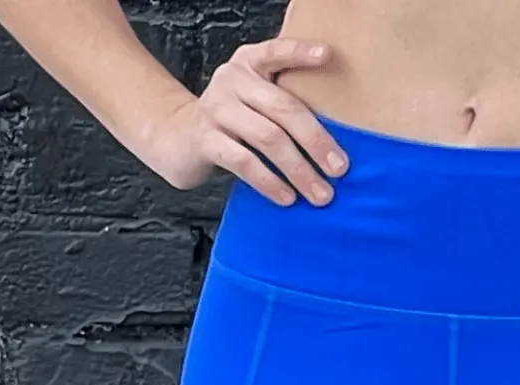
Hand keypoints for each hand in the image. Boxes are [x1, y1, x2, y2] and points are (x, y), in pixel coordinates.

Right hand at [140, 38, 347, 205]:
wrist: (179, 139)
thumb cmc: (232, 123)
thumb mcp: (254, 101)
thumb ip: (282, 104)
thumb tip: (332, 145)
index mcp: (249, 63)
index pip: (277, 52)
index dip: (301, 52)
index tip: (328, 55)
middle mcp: (232, 80)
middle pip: (283, 108)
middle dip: (316, 141)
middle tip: (340, 169)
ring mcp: (217, 109)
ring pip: (268, 139)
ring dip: (299, 170)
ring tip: (321, 194)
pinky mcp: (205, 140)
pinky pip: (244, 162)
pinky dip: (270, 182)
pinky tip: (288, 198)